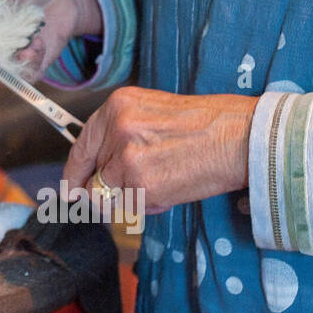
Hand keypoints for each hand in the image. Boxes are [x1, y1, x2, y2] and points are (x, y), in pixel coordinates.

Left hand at [62, 86, 256, 212]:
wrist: (242, 137)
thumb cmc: (208, 124)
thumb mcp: (154, 113)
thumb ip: (122, 134)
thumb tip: (97, 168)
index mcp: (118, 106)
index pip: (81, 145)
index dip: (74, 171)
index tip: (70, 187)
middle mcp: (117, 129)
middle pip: (94, 175)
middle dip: (110, 187)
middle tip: (140, 183)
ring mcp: (127, 158)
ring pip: (110, 194)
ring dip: (132, 196)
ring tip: (164, 179)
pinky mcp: (142, 185)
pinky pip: (132, 206)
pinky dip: (149, 205)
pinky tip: (172, 187)